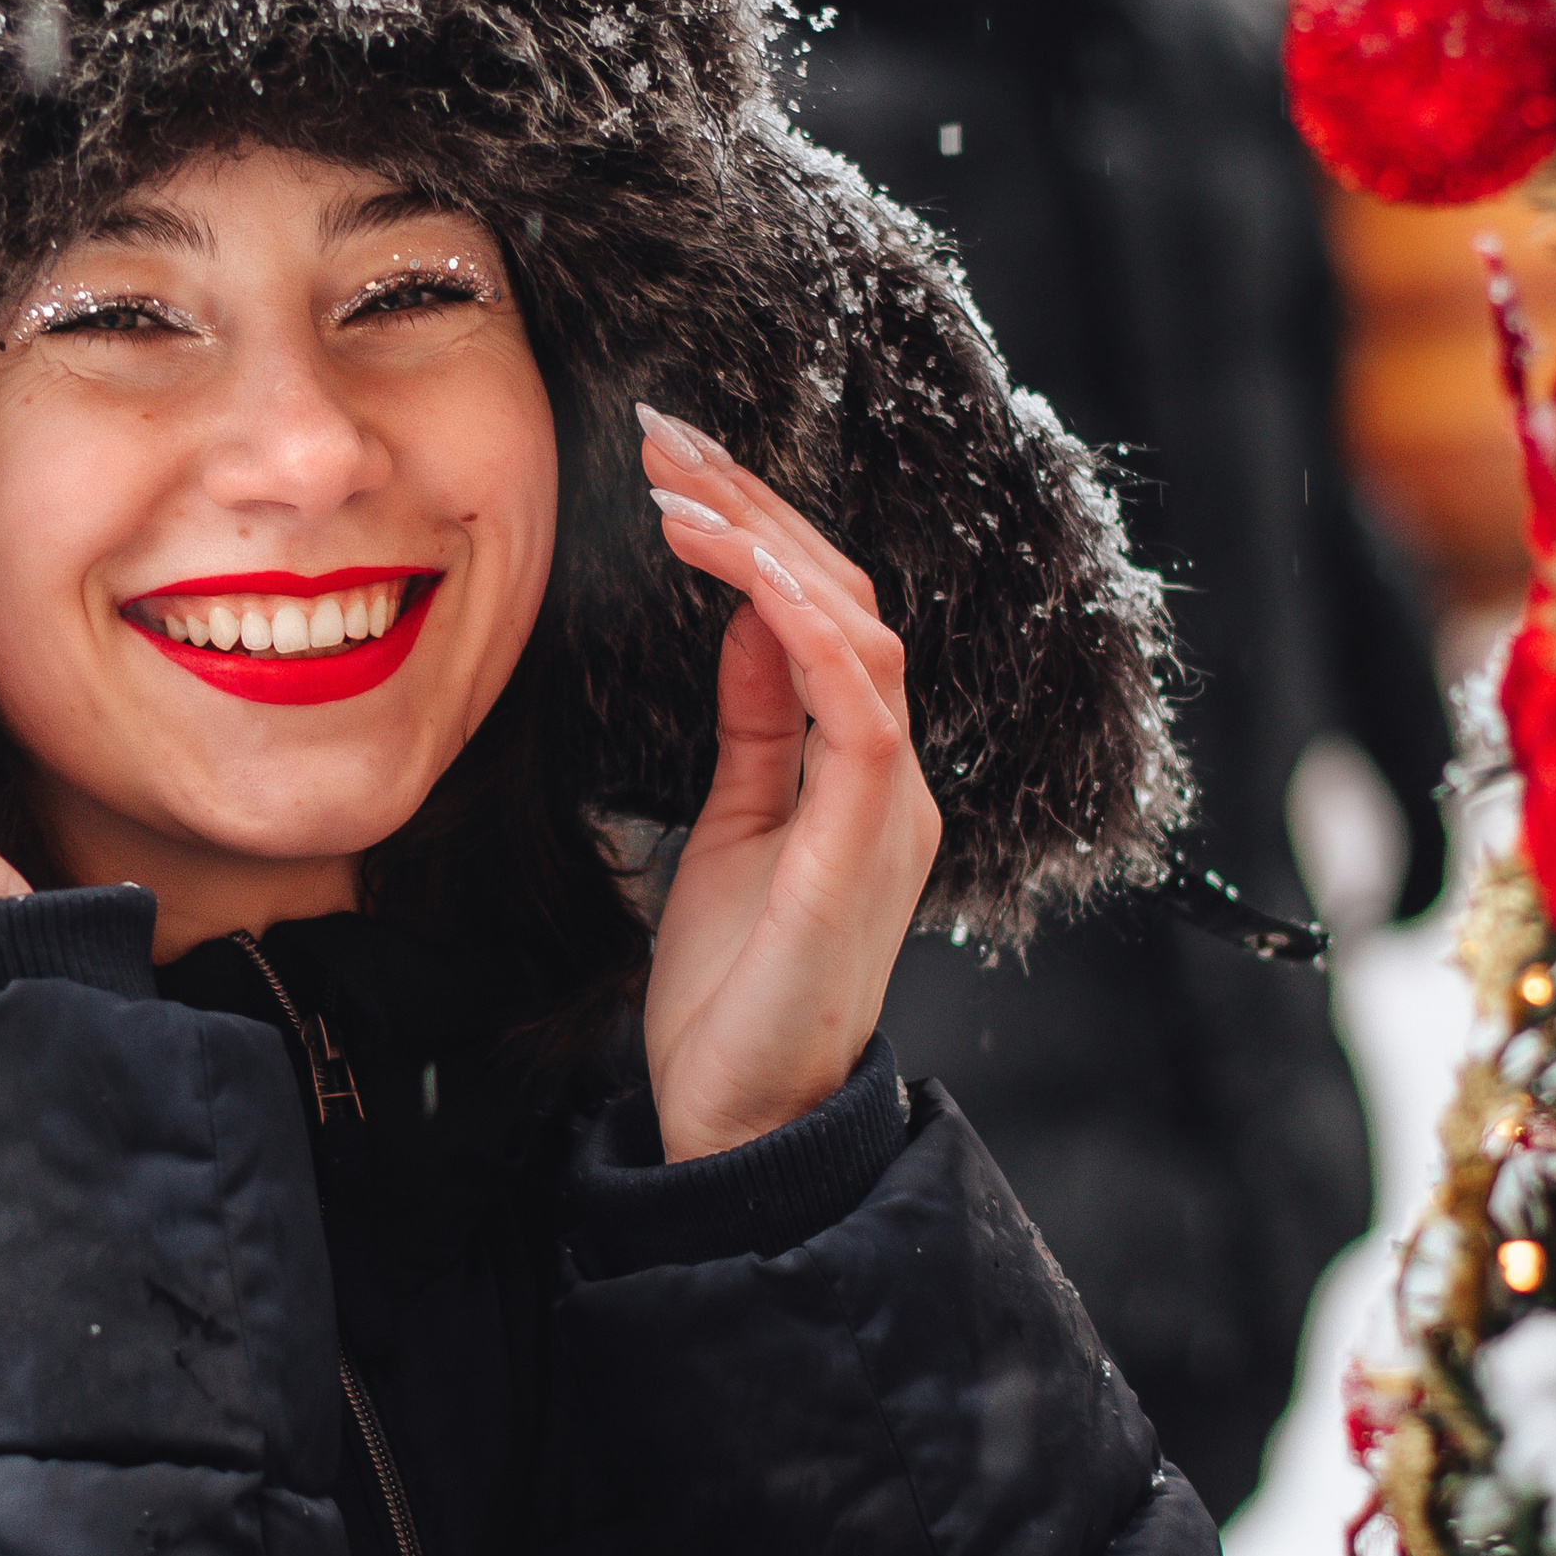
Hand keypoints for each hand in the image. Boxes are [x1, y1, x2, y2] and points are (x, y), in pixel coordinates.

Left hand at [634, 404, 940, 1162]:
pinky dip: (800, 624)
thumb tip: (746, 617)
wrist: (742, 1118)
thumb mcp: (733, 826)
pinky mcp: (866, 844)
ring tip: (679, 486)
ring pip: (855, 628)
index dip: (754, 528)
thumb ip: (755, 725)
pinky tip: (735, 568)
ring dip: (766, 543)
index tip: (672, 467)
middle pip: (842, 596)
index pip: (821, 611)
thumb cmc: (731, 990)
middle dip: (752, 504)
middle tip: (665, 437)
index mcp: (861, 768)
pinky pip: (857, 704)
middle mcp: (891, 773)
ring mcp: (889, 805)